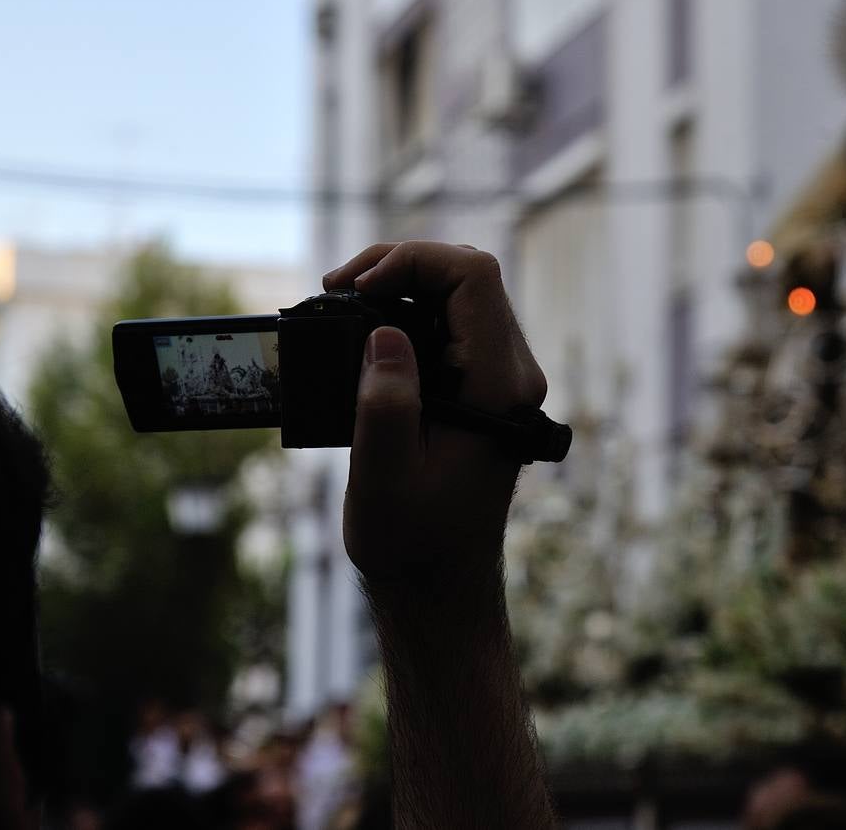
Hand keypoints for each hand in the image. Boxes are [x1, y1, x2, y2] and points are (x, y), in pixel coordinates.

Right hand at [322, 242, 547, 587]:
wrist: (440, 583)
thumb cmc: (413, 542)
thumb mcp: (384, 478)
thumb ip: (386, 405)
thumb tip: (384, 334)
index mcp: (498, 387)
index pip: (474, 278)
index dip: (414, 261)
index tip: (357, 289)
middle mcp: (510, 374)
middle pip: (466, 274)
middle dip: (399, 264)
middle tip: (336, 288)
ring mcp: (498, 378)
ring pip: (457, 293)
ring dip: (399, 284)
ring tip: (341, 300)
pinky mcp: (478, 387)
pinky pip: (448, 322)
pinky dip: (403, 310)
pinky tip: (362, 328)